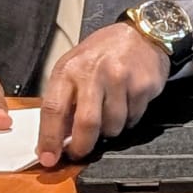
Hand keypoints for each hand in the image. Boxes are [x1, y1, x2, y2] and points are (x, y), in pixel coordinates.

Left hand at [38, 22, 170, 167]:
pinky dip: (128, 120)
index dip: (49, 138)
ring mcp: (122, 79)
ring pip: (113, 125)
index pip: (53, 109)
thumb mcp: (75, 68)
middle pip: (87, 123)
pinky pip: (134, 118)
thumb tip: (58, 139)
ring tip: (109, 116)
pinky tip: (127, 104)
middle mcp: (96, 72)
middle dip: (82, 145)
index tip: (47, 158)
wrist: (142, 34)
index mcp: (70, 69)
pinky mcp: (144, 85)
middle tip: (81, 153)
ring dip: (109, 130)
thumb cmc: (103, 54)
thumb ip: (64, 100)